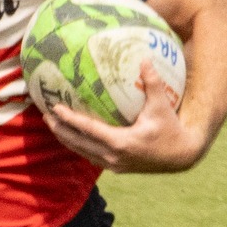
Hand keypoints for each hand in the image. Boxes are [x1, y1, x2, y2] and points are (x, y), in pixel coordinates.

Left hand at [43, 61, 204, 173]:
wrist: (181, 157)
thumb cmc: (171, 129)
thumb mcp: (162, 105)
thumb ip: (152, 82)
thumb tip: (144, 58)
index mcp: (120, 142)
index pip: (87, 129)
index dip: (69, 119)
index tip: (54, 108)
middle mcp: (113, 156)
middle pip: (78, 143)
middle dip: (59, 129)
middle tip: (45, 114)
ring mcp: (113, 164)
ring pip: (82, 151)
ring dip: (66, 139)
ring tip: (53, 124)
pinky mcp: (116, 168)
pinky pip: (91, 156)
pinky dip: (79, 145)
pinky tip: (72, 135)